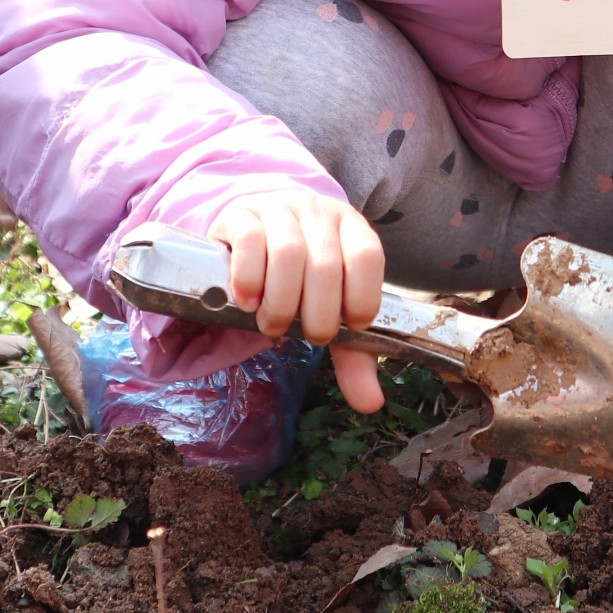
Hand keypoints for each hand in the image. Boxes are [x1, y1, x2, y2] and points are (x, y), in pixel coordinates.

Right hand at [208, 191, 385, 412]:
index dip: (359, 299)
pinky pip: (248, 241)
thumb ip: (352, 353)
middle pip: (325, 265)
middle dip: (314, 314)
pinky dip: (249, 278)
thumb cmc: (300, 277)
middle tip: (299, 334)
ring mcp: (279, 209)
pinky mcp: (241, 214)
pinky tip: (246, 302)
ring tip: (271, 324)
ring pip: (287, 254)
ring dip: (280, 302)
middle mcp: (319, 213)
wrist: (253, 232)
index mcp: (352, 229)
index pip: (367, 258)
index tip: (344, 326)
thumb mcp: (331, 308)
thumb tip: (371, 403)